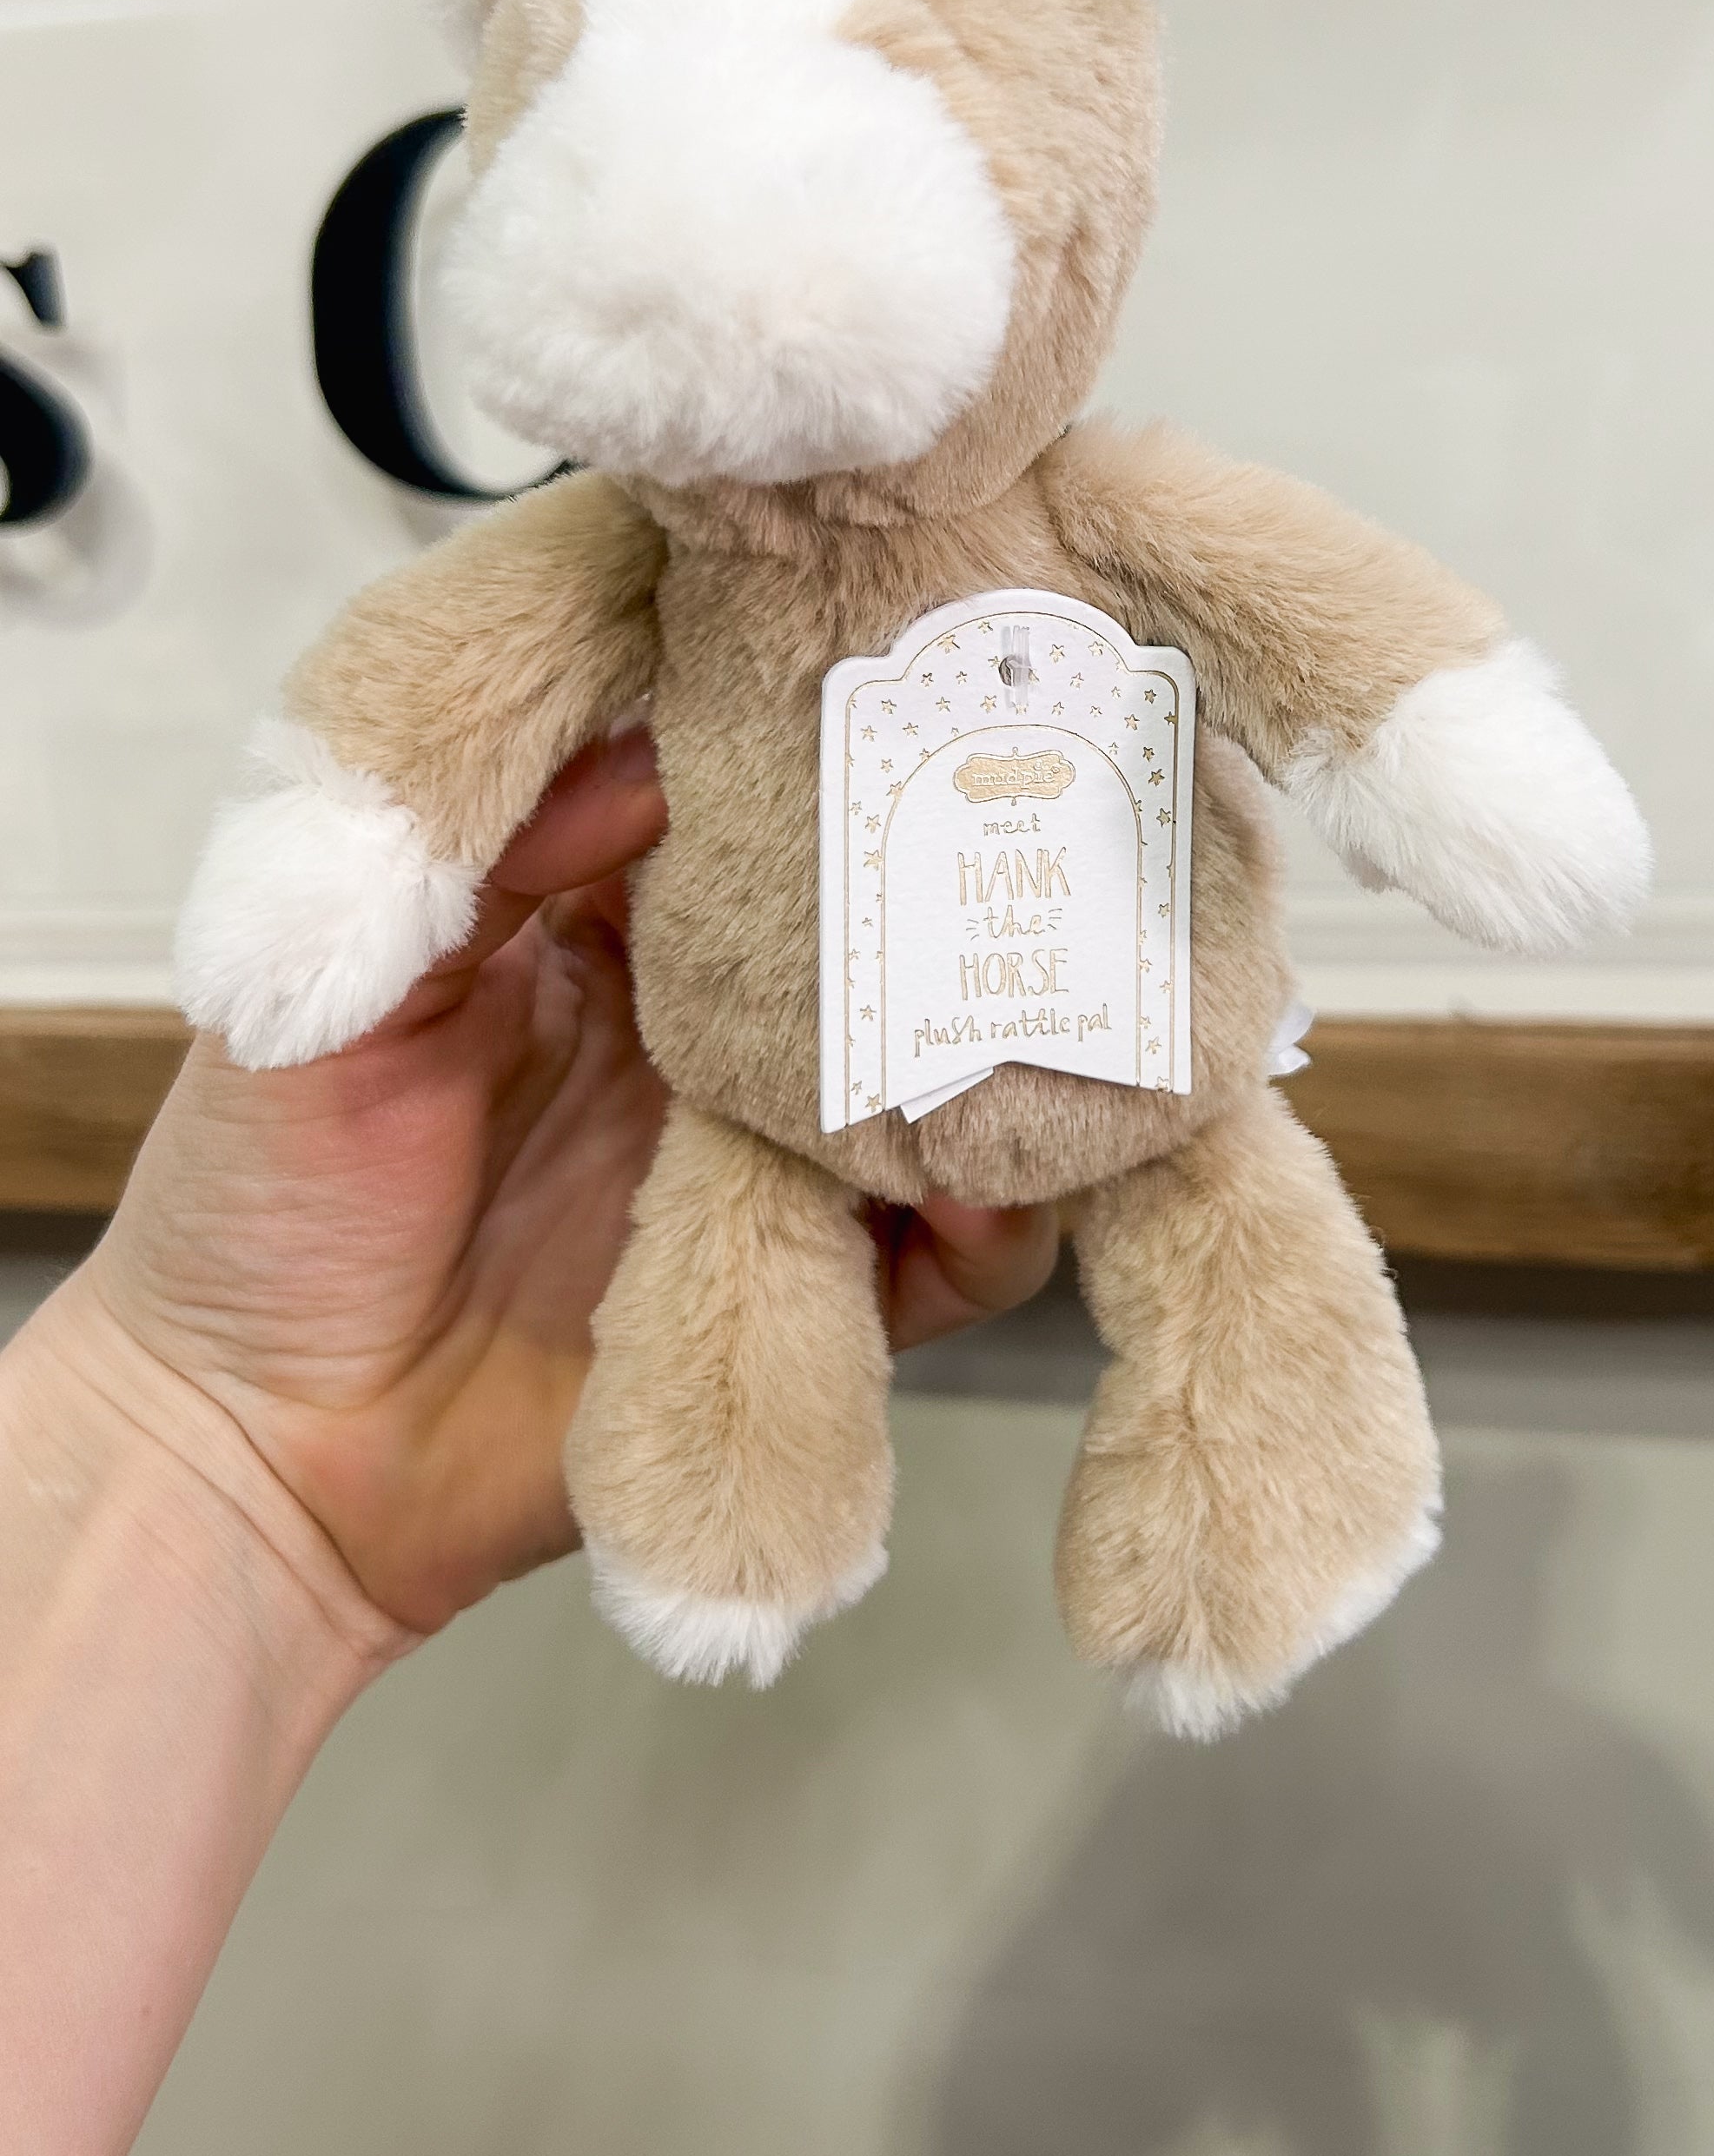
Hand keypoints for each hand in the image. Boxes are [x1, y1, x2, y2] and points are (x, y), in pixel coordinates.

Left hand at [59, 727, 1059, 1643]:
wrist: (254, 1463)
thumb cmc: (256, 1217)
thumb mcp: (338, 998)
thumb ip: (477, 863)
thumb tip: (649, 754)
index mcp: (589, 938)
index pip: (732, 815)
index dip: (805, 757)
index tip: (879, 692)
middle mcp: (696, 1042)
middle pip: (859, 945)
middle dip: (937, 893)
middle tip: (1003, 835)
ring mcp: (752, 1175)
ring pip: (926, 1092)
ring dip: (982, 1055)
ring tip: (1018, 1009)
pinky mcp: (791, 1310)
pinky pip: (933, 1267)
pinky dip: (987, 1227)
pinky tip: (982, 1185)